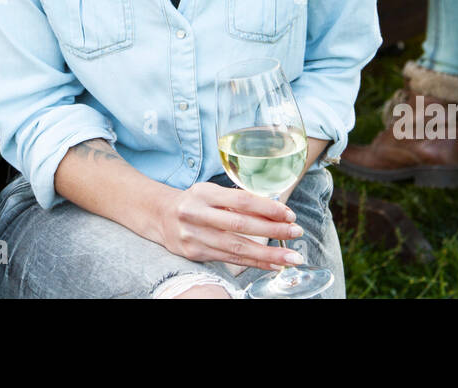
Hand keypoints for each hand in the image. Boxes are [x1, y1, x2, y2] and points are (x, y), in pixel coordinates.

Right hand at [156, 182, 305, 271]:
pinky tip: (271, 264)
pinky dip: (253, 263)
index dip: (266, 208)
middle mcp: (196, 214)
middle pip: (240, 225)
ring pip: (236, 247)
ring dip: (267, 254)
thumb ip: (236, 200)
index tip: (288, 214)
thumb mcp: (211, 192)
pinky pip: (229, 260)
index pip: (240, 200)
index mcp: (203, 193)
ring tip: (290, 257)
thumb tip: (274, 210)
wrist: (161, 216)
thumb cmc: (195, 202)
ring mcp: (194, 236)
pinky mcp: (194, 253)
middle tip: (296, 232)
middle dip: (272, 230)